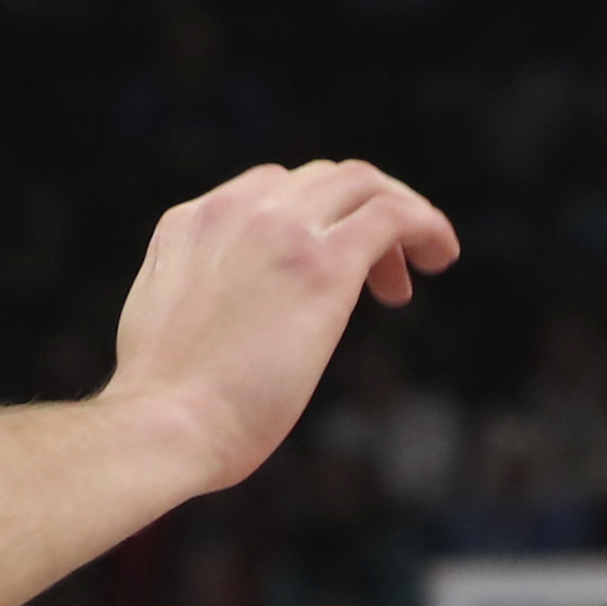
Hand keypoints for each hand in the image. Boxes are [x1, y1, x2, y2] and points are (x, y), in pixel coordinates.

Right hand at [106, 160, 460, 492]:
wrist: (165, 425)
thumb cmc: (164, 411)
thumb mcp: (170, 330)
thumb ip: (203, 301)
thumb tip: (232, 321)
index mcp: (190, 222)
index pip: (270, 192)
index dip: (314, 221)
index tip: (334, 271)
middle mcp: (235, 210)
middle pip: (320, 180)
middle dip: (358, 218)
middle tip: (384, 283)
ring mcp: (281, 231)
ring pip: (362, 184)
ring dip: (400, 214)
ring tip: (427, 262)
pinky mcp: (323, 264)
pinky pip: (392, 214)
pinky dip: (426, 225)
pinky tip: (442, 254)